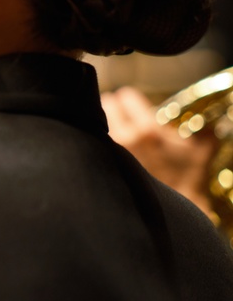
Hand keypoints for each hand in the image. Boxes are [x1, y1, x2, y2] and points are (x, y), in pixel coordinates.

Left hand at [102, 86, 218, 222]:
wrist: (175, 204)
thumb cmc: (189, 175)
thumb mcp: (202, 146)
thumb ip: (203, 125)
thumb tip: (206, 114)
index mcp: (147, 130)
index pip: (126, 96)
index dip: (131, 98)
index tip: (133, 102)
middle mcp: (125, 137)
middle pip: (106, 103)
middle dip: (114, 105)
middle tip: (121, 112)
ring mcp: (111, 150)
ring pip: (97, 120)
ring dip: (104, 120)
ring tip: (113, 126)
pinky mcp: (103, 162)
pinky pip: (93, 139)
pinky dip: (97, 136)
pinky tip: (104, 141)